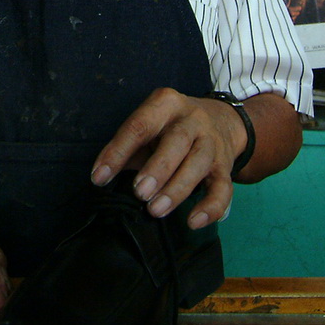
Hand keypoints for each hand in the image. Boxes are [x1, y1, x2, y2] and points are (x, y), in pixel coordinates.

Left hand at [88, 87, 241, 230]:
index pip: (140, 126)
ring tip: (156, 210)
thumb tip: (102, 177)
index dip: (118, 151)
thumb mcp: (149, 127)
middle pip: (177, 141)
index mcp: (166, 103)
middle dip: (157, 169)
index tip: (99, 177)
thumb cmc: (170, 129)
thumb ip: (128, 149)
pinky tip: (193, 222)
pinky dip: (210, 207)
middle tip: (139, 193)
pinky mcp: (225, 166)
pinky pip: (223, 188)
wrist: (222, 120)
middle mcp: (192, 119)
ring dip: (177, 189)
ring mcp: (212, 141)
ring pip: (198, 164)